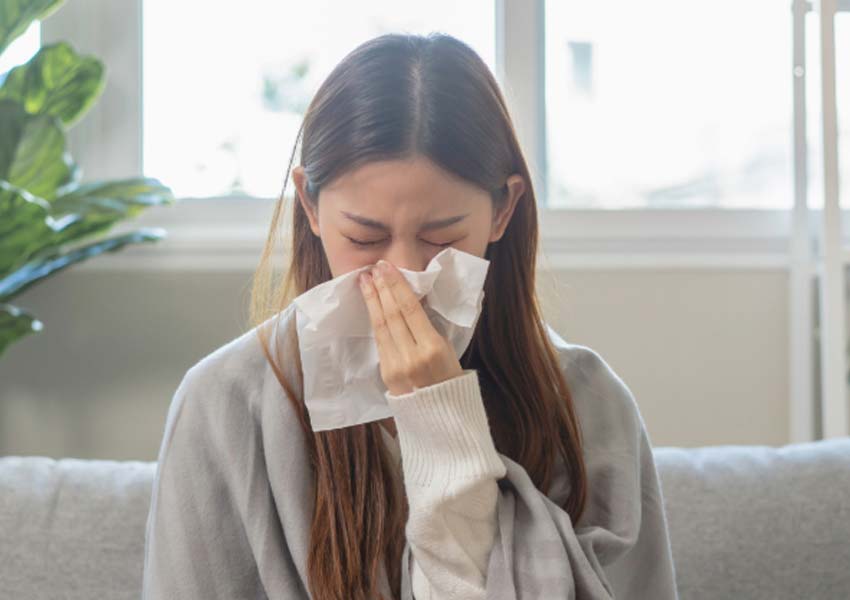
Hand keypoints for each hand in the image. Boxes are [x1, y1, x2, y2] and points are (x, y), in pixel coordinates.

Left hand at [358, 259, 463, 395]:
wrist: (442, 417)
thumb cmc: (450, 378)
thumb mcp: (449, 349)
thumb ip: (429, 327)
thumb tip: (413, 301)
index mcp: (433, 348)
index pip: (410, 309)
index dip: (396, 286)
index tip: (387, 268)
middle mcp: (412, 356)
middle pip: (392, 314)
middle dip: (381, 288)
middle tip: (374, 268)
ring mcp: (396, 366)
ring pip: (381, 326)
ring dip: (372, 301)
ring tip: (366, 281)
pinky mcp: (386, 373)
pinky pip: (380, 341)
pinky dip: (375, 320)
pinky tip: (372, 306)